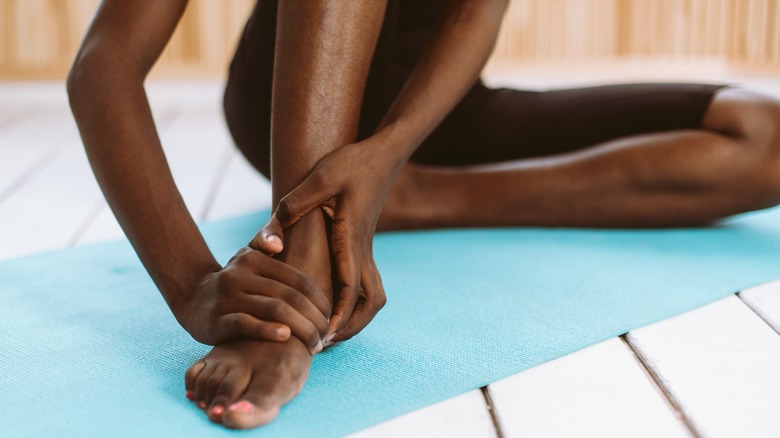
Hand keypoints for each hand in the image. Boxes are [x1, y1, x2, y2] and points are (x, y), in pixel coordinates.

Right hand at [172, 247, 328, 353]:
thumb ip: (267, 244)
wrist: (194, 300)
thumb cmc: (236, 282)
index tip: (330, 320)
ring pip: (273, 310)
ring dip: (300, 329)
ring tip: (314, 345)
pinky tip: (286, 338)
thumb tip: (278, 245)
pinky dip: (269, 331)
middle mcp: (239, 273)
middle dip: (314, 320)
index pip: (298, 280)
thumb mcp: (250, 258)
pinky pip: (247, 324)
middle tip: (325, 337)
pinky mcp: (216, 319)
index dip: (320, 301)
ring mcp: (227, 296)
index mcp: (254, 258)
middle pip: (290, 297)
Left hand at [251, 139, 393, 342]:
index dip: (337, 316)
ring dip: (356, 318)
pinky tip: (335, 306)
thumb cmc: (351, 164)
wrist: (382, 155)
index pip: (350, 289)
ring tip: (330, 332)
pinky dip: (356, 303)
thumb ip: (291, 208)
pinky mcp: (365, 245)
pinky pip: (367, 284)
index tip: (322, 336)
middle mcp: (364, 250)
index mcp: (352, 239)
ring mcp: (368, 249)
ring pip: (374, 297)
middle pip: (370, 303)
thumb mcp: (318, 179)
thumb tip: (270, 241)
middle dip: (350, 327)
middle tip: (325, 342)